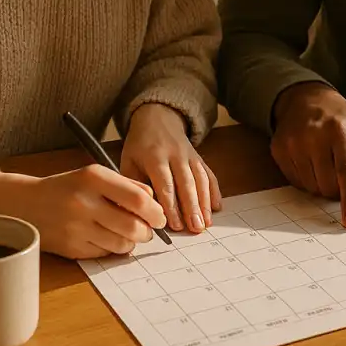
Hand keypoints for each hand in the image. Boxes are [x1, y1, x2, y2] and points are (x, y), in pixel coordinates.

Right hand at [0, 166, 166, 258]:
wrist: (25, 204)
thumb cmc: (68, 187)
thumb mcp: (95, 175)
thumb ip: (126, 185)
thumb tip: (154, 201)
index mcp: (93, 178)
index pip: (137, 198)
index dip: (155, 211)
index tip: (161, 217)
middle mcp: (84, 203)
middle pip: (133, 226)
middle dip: (148, 231)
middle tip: (150, 230)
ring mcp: (76, 228)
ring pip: (122, 244)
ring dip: (133, 242)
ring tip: (131, 234)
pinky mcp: (71, 248)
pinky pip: (105, 253)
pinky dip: (114, 248)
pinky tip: (109, 238)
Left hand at [121, 103, 221, 233]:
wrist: (157, 117)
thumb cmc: (140, 145)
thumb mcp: (128, 161)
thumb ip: (133, 186)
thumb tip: (137, 214)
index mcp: (155, 156)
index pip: (165, 183)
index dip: (171, 206)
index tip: (175, 225)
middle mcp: (175, 154)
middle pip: (186, 183)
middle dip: (192, 207)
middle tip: (196, 228)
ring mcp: (190, 155)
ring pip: (200, 179)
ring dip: (205, 202)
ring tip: (207, 223)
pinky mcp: (199, 157)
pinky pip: (209, 174)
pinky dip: (214, 191)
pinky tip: (216, 207)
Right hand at [270, 83, 345, 230]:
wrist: (306, 99)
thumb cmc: (342, 121)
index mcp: (340, 129)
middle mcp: (314, 134)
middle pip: (329, 185)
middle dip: (339, 191)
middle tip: (343, 176)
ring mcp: (293, 141)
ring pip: (312, 188)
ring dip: (323, 187)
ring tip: (327, 164)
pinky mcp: (278, 148)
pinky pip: (296, 182)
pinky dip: (308, 181)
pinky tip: (312, 162)